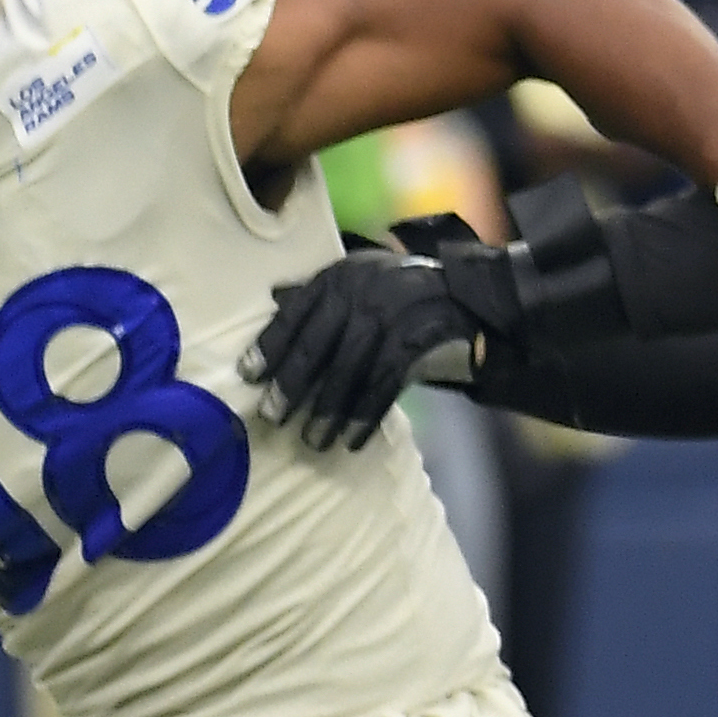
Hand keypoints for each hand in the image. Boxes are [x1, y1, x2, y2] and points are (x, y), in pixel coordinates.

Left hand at [246, 245, 497, 449]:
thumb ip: (320, 295)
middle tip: (273, 418)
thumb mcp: (359, 285)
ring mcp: (393, 313)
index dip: (270, 345)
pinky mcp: (418, 339)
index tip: (248, 377)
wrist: (469, 300)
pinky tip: (352, 441)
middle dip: (292, 385)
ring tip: (313, 441)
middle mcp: (363, 289)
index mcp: (341, 275)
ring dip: (328, 410)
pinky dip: (365, 415)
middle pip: (317, 344)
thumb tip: (272, 296)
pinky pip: (383, 384)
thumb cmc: (401, 299)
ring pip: (349, 369)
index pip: (296, 312)